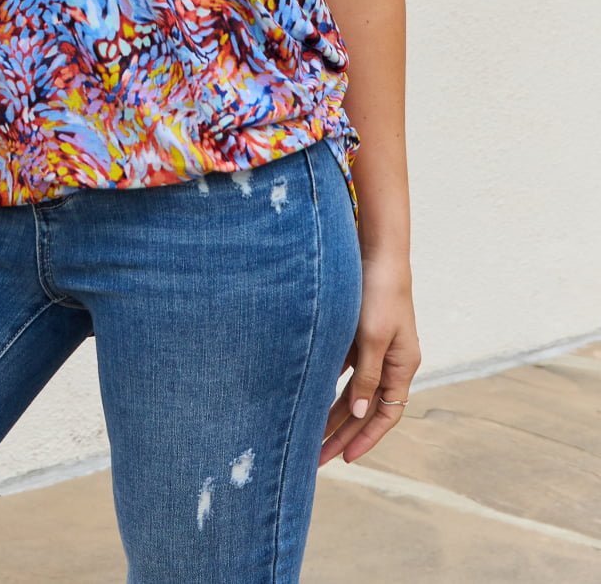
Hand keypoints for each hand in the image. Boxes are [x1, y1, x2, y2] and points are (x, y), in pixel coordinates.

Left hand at [318, 254, 420, 465]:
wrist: (376, 253)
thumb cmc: (378, 294)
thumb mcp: (372, 338)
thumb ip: (367, 376)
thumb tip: (359, 413)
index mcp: (402, 366)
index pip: (385, 415)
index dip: (365, 439)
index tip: (344, 459)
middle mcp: (391, 362)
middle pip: (366, 409)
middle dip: (342, 434)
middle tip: (316, 458)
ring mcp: (375, 349)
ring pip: (353, 391)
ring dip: (332, 413)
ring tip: (309, 435)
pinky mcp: (359, 335)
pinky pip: (344, 370)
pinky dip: (329, 385)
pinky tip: (310, 396)